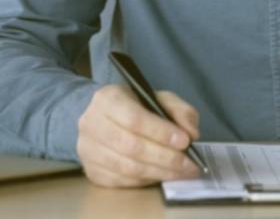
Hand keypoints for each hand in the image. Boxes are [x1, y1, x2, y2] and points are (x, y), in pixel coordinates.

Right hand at [76, 83, 201, 187]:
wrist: (101, 118)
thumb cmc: (133, 107)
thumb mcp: (157, 98)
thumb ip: (179, 110)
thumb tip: (191, 132)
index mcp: (107, 99)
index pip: (134, 119)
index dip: (161, 133)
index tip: (185, 141)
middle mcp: (91, 124)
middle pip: (131, 146)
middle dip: (165, 157)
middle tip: (189, 163)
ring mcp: (88, 150)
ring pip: (127, 168)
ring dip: (159, 172)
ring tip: (181, 172)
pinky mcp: (91, 171)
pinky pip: (122, 181)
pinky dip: (146, 181)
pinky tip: (161, 176)